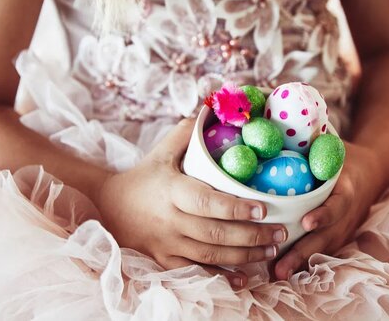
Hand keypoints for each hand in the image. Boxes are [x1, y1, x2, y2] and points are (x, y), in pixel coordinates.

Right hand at [96, 118, 287, 287]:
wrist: (108, 206)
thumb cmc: (143, 176)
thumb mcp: (161, 152)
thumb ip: (186, 133)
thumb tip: (213, 109)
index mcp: (172, 191)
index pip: (206, 201)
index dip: (235, 208)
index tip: (263, 207)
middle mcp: (170, 220)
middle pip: (215, 233)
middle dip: (252, 235)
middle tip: (281, 231)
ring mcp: (166, 243)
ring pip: (210, 255)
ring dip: (244, 255)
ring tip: (272, 248)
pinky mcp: (163, 259)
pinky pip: (194, 272)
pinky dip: (219, 277)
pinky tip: (243, 279)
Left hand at [273, 141, 384, 280]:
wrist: (371, 173)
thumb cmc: (342, 158)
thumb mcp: (332, 148)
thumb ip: (310, 144)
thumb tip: (272, 130)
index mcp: (345, 191)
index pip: (336, 205)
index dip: (324, 214)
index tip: (307, 222)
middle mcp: (346, 215)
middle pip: (324, 238)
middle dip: (301, 254)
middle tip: (279, 268)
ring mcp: (342, 230)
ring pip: (320, 250)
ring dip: (299, 264)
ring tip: (275, 275)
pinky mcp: (336, 238)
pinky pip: (319, 251)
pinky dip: (302, 262)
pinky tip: (278, 271)